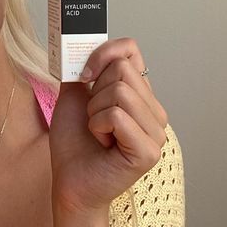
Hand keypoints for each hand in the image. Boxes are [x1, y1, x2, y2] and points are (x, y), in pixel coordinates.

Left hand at [49, 38, 168, 215]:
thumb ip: (82, 70)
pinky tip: (103, 143)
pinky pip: (117, 116)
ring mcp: (157, 131)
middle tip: (94, 118)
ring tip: (98, 132)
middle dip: (95, 92)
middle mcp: (154, 110)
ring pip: (120, 92)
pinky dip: (98, 126)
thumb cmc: (74, 144)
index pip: (131, 49)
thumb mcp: (73, 97)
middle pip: (123, 70)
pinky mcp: (149, 150)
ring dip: (95, 112)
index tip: (85, 74)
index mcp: (140, 94)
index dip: (103, 53)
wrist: (70, 182)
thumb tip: (80, 44)